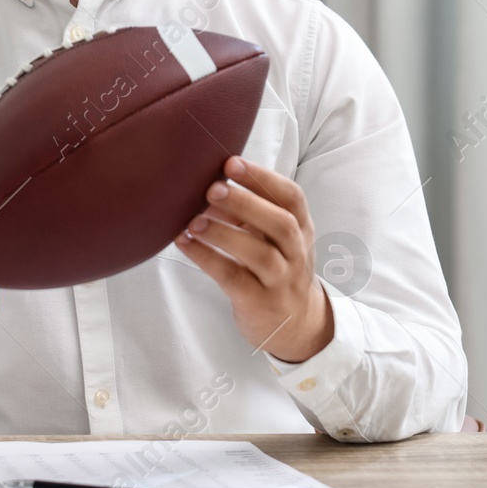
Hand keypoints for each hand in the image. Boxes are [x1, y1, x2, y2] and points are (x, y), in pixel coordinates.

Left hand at [174, 156, 333, 363]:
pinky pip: (234, 278)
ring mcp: (280, 280)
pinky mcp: (259, 302)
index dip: (263, 178)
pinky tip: (185, 243)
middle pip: (280, 223)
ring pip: (259, 254)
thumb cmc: (277, 268)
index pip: (292, 197)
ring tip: (193, 220)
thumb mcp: (274, 238)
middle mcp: (296, 252)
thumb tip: (207, 185)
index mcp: (301, 228)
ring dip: (224, 233)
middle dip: (245, 203)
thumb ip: (249, 212)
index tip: (232, 163)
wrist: (296, 324)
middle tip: (212, 188)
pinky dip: (208, 258)